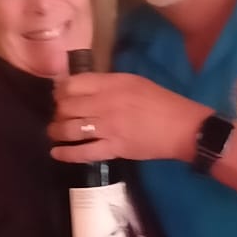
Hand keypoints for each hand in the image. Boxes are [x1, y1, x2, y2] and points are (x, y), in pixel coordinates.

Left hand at [50, 73, 202, 164]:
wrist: (182, 127)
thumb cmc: (162, 102)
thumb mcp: (135, 82)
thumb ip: (109, 84)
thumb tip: (84, 88)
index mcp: (112, 83)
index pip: (73, 83)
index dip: (61, 90)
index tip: (59, 94)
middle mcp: (106, 103)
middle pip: (67, 106)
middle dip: (57, 111)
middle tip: (58, 115)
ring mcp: (108, 127)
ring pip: (70, 128)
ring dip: (56, 131)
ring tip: (54, 132)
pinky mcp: (113, 148)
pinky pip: (83, 152)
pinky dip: (66, 153)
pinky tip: (56, 153)